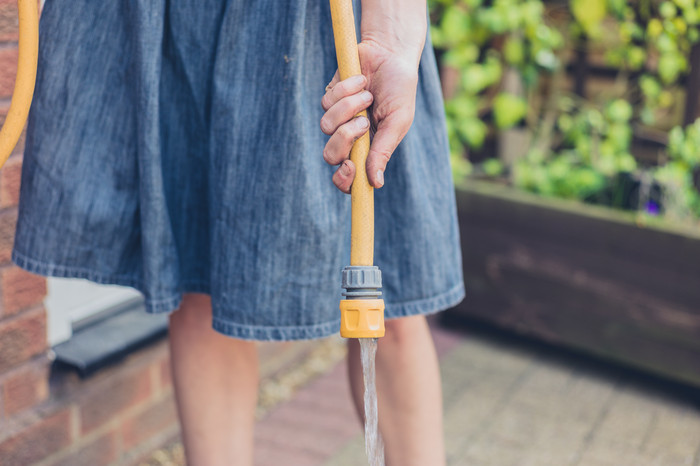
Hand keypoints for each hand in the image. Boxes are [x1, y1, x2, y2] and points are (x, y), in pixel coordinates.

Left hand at [321, 40, 418, 192]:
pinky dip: (346, 90)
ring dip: (349, 108)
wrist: (390, 54)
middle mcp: (351, 138)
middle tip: (363, 123)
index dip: (344, 180)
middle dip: (344, 139)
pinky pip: (326, 102)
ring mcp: (338, 118)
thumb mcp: (397, 122)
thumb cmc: (399, 90)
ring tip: (367, 95)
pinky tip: (361, 81)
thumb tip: (375, 184)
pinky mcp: (330, 98)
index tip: (349, 166)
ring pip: (326, 127)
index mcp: (369, 150)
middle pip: (331, 155)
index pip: (350, 178)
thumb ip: (383, 152)